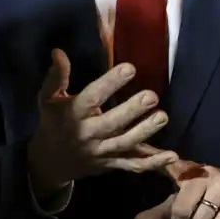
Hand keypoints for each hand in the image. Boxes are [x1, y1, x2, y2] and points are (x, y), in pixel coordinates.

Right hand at [28, 49, 177, 191]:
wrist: (51, 163)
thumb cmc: (53, 123)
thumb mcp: (48, 100)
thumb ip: (56, 77)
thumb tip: (59, 52)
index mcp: (73, 115)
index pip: (91, 98)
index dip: (109, 83)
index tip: (129, 68)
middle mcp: (88, 134)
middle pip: (111, 124)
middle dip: (132, 111)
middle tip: (152, 96)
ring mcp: (102, 152)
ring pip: (125, 144)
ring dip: (145, 132)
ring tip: (162, 116)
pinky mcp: (113, 164)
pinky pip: (134, 165)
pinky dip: (153, 163)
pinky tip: (172, 155)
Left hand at [132, 160, 219, 218]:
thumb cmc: (208, 194)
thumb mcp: (183, 199)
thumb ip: (160, 212)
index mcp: (185, 170)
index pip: (165, 166)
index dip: (148, 154)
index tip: (136, 147)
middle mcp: (202, 173)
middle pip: (181, 211)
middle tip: (191, 217)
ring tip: (209, 215)